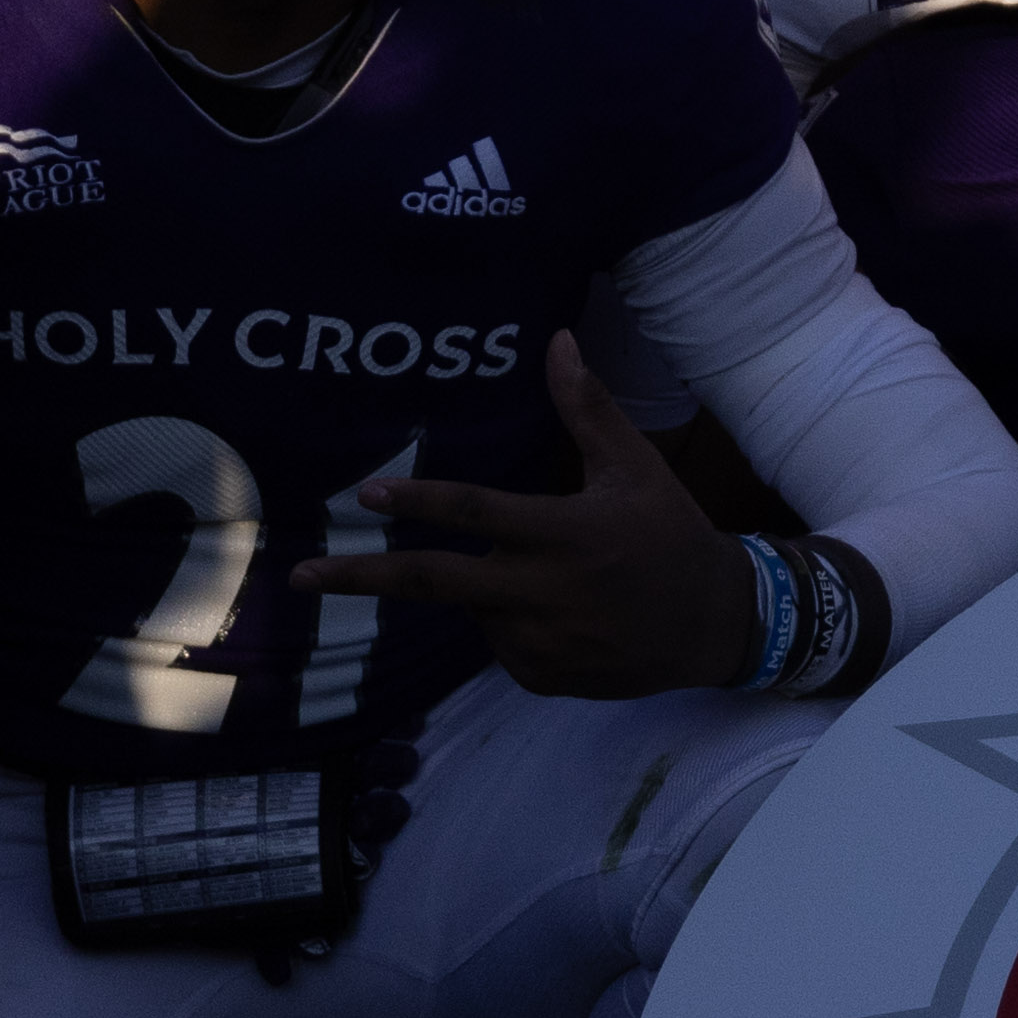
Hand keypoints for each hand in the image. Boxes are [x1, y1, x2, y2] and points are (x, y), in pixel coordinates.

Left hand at [312, 331, 757, 696]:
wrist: (715, 624)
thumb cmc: (670, 535)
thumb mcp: (636, 467)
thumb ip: (587, 408)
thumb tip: (558, 340)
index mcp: (562, 533)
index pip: (475, 514)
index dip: (417, 502)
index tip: (365, 495)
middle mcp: (541, 592)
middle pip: (431, 582)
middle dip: (360, 576)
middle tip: (302, 574)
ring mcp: (538, 642)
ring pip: (472, 612)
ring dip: (485, 591)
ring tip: (550, 579)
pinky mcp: (541, 677)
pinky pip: (501, 646)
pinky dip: (512, 625)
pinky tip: (564, 615)